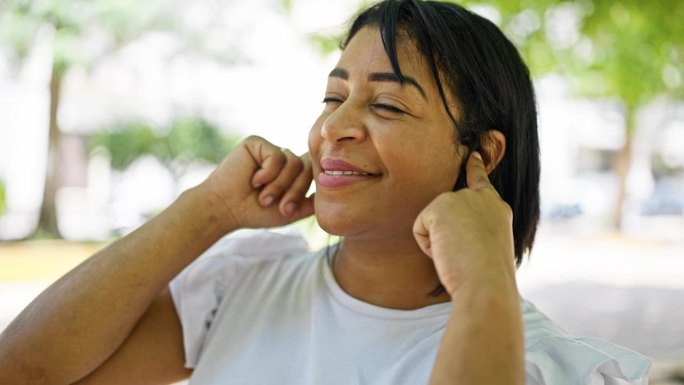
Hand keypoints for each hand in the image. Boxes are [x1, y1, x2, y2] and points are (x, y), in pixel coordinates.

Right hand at [199, 136, 313, 230]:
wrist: (226, 209)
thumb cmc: (255, 212)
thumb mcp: (291, 211)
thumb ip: (312, 202)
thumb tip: (334, 190)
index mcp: (292, 172)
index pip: (313, 173)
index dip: (304, 190)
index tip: (287, 208)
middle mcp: (283, 158)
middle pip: (306, 167)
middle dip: (294, 191)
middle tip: (278, 206)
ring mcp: (271, 150)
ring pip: (293, 162)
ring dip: (279, 185)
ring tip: (264, 197)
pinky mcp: (257, 143)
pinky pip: (277, 156)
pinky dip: (268, 174)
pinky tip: (254, 180)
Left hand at [412, 152, 515, 295]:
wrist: (487, 284)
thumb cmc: (487, 280)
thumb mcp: (488, 250)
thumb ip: (474, 231)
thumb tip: (452, 236)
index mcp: (497, 209)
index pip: (481, 182)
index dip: (475, 167)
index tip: (473, 154)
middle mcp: (481, 198)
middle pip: (444, 209)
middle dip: (443, 234)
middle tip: (463, 255)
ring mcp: (462, 197)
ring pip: (432, 223)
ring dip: (439, 243)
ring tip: (460, 255)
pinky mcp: (441, 204)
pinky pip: (420, 228)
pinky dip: (428, 246)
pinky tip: (448, 252)